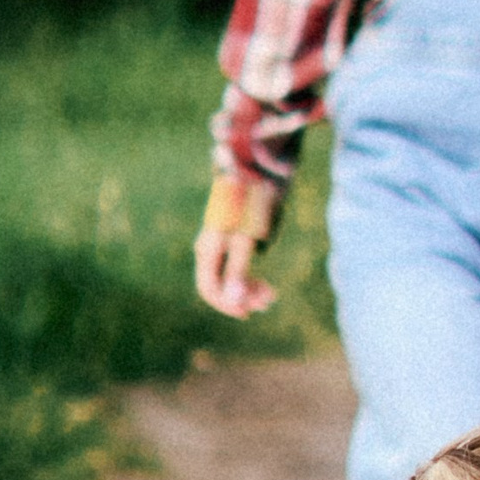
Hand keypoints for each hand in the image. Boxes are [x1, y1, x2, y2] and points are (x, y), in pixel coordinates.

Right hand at [194, 177, 280, 316]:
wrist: (262, 167)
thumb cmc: (252, 200)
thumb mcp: (247, 237)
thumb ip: (238, 269)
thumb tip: (234, 300)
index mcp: (209, 248)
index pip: (208, 288)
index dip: (226, 304)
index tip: (248, 313)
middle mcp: (213, 248)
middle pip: (221, 285)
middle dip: (243, 298)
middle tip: (269, 302)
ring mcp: (225, 243)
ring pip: (232, 278)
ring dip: (250, 291)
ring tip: (272, 296)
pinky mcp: (238, 238)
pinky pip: (240, 267)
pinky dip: (253, 278)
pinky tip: (267, 286)